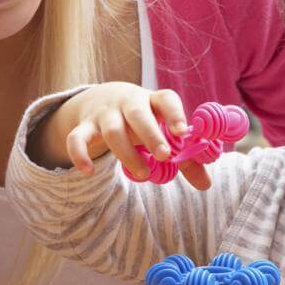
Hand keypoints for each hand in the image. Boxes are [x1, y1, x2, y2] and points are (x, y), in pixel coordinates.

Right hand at [28, 83, 210, 188]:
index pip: (166, 100)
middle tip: (163, 155)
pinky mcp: (84, 126)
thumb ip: (185, 157)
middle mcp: (129, 103)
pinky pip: (77, 138)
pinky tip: (88, 171)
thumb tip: (206, 184)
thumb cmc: (144, 121)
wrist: (102, 99)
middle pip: (138, 114)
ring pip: (112, 130)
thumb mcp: (163, 132)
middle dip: (151, 134)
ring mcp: (105, 114)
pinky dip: (79, 154)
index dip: (175, 113)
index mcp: (154, 101)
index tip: (183, 131)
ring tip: (142, 174)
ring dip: (126, 153)